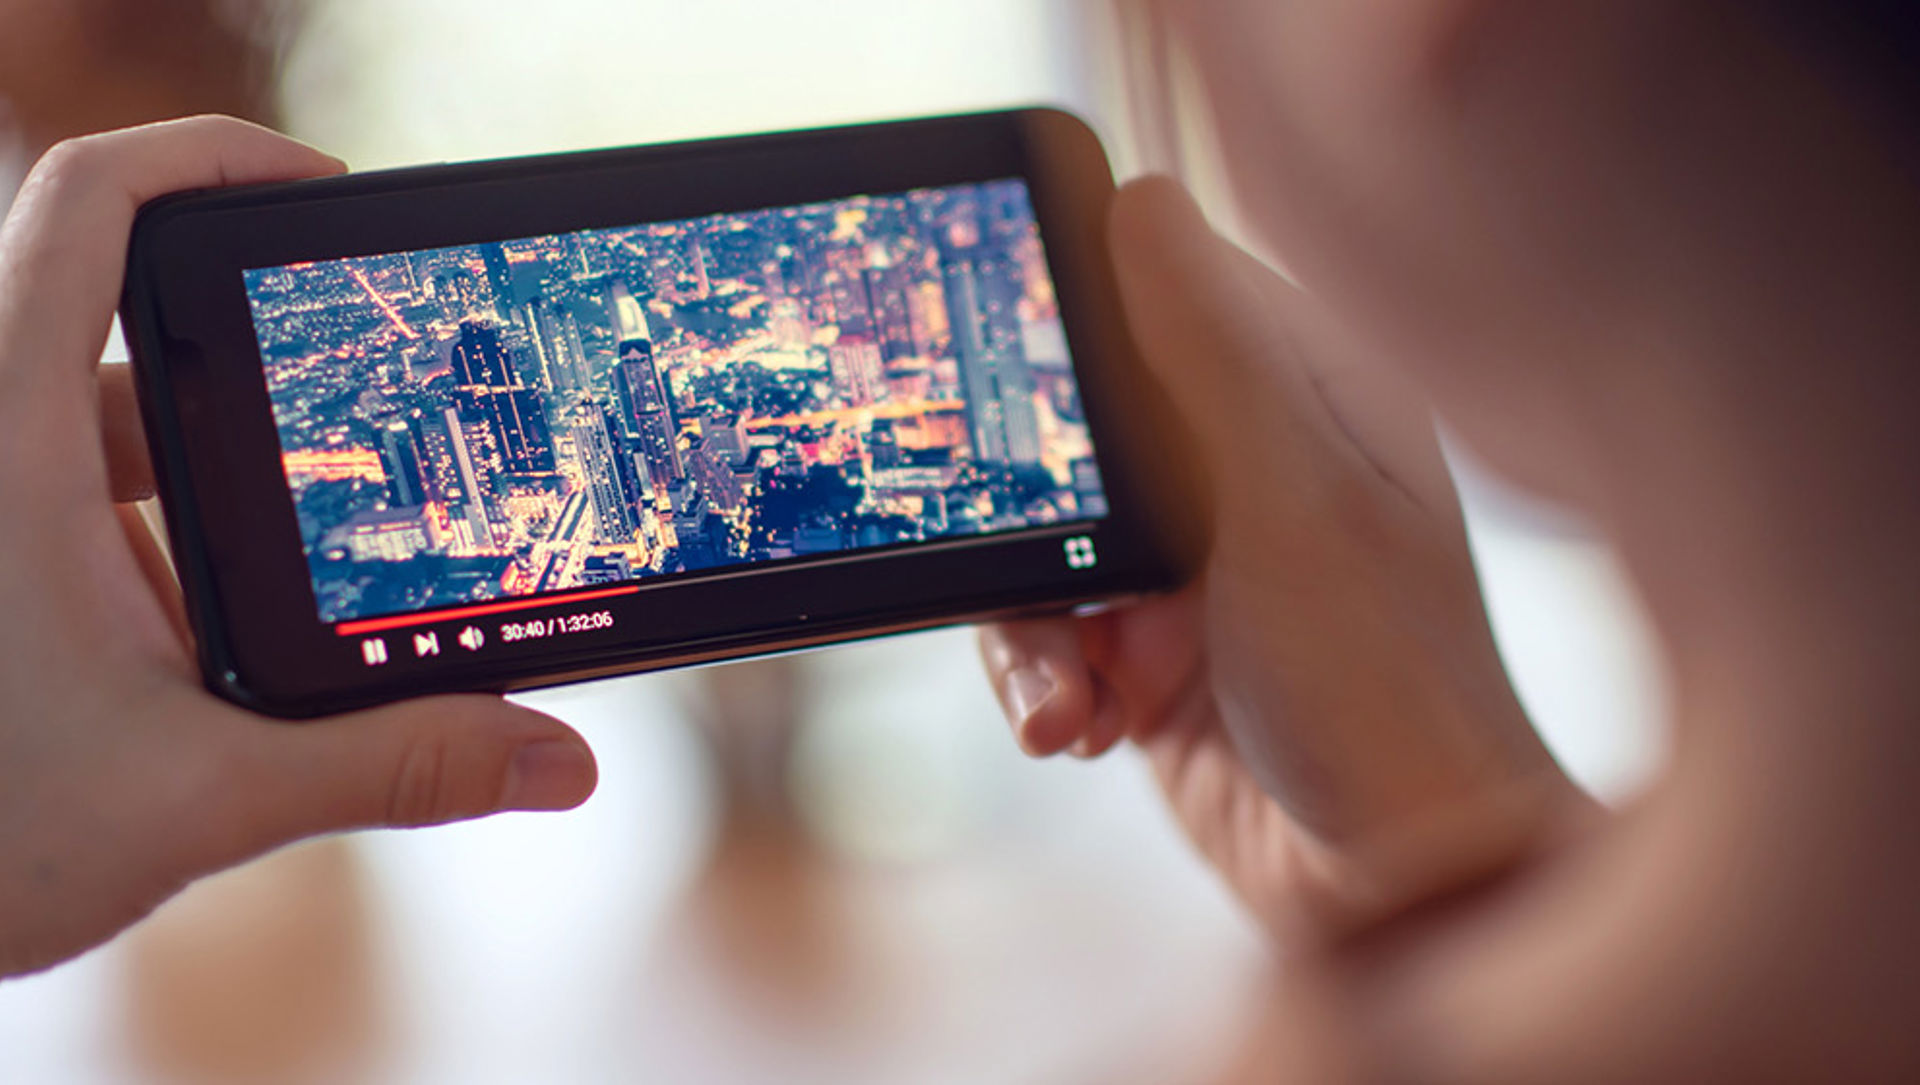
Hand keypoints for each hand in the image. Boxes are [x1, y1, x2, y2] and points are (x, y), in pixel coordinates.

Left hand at [0, 117, 597, 978]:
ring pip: (110, 420)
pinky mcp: (2, 564)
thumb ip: (389, 769)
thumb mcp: (201, 800)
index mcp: (9, 443)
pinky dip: (170, 531)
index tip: (321, 191)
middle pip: (127, 320)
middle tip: (367, 414)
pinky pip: (88, 494)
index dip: (209, 157)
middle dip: (258, 368)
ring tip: (312, 550)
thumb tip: (553, 759)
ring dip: (218, 471)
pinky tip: (226, 630)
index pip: (90, 205)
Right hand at [980, 178, 1586, 941]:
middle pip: (1078, 428)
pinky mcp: (1149, 652)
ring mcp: (1196, 565)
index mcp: (1311, 399)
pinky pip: (1048, 633)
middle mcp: (1250, 468)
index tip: (1001, 364)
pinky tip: (1081, 728)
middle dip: (1037, 516)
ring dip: (1034, 626)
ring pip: (1043, 541)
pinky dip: (1045, 683)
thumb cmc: (1390, 693)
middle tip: (1044, 579)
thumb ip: (1211, 361)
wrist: (1395, 890)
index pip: (1168, 296)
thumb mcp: (1294, 507)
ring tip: (1072, 701)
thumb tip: (1140, 201)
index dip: (1076, 320)